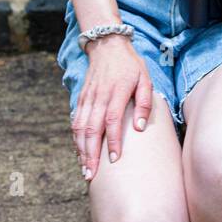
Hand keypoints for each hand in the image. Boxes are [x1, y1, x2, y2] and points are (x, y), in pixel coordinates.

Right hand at [70, 36, 154, 181]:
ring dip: (81, 150)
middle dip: (91, 154)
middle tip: (92, 175)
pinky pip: (76, 122)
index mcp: (116, 92)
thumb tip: (139, 127)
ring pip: (80, 128)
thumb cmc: (131, 66)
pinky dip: (76, 139)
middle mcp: (99, 97)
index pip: (112, 120)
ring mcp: (87, 98)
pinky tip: (79, 153)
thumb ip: (144, 103)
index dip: (113, 141)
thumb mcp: (145, 80)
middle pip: (92, 129)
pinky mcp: (81, 99)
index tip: (115, 160)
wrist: (107, 47)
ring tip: (84, 170)